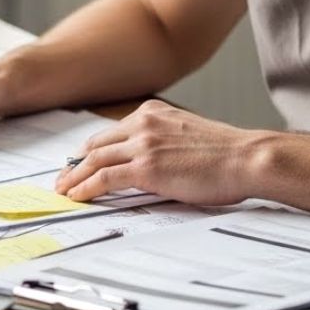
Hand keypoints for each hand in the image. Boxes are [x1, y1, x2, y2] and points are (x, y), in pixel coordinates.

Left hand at [54, 99, 256, 204]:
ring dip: (74, 178)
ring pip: (95, 160)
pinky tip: (77, 196)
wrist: (246, 158)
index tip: (80, 162)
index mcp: (153, 112)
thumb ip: (163, 140)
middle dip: (76, 163)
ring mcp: (143, 144)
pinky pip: (105, 178)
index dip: (91, 150)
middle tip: (64, 178)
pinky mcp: (146, 167)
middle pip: (96, 144)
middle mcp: (143, 123)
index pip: (111, 132)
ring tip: (63, 190)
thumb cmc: (226, 153)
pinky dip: (86, 188)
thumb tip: (150, 161)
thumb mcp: (187, 134)